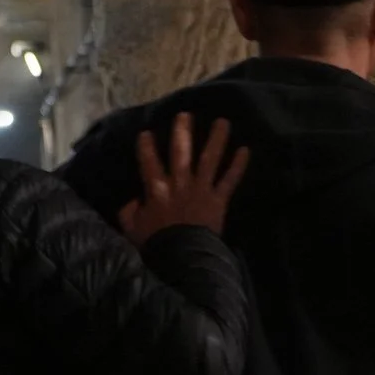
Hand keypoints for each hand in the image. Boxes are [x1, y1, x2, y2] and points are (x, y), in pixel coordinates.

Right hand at [119, 112, 248, 244]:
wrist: (182, 260)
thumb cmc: (155, 246)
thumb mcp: (132, 229)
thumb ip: (128, 212)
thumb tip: (131, 200)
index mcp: (156, 189)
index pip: (148, 161)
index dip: (146, 146)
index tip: (146, 133)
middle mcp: (179, 183)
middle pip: (181, 151)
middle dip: (183, 131)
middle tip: (186, 114)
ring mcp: (201, 190)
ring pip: (209, 159)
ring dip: (217, 139)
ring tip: (223, 121)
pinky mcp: (218, 200)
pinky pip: (229, 180)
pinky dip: (238, 166)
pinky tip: (246, 150)